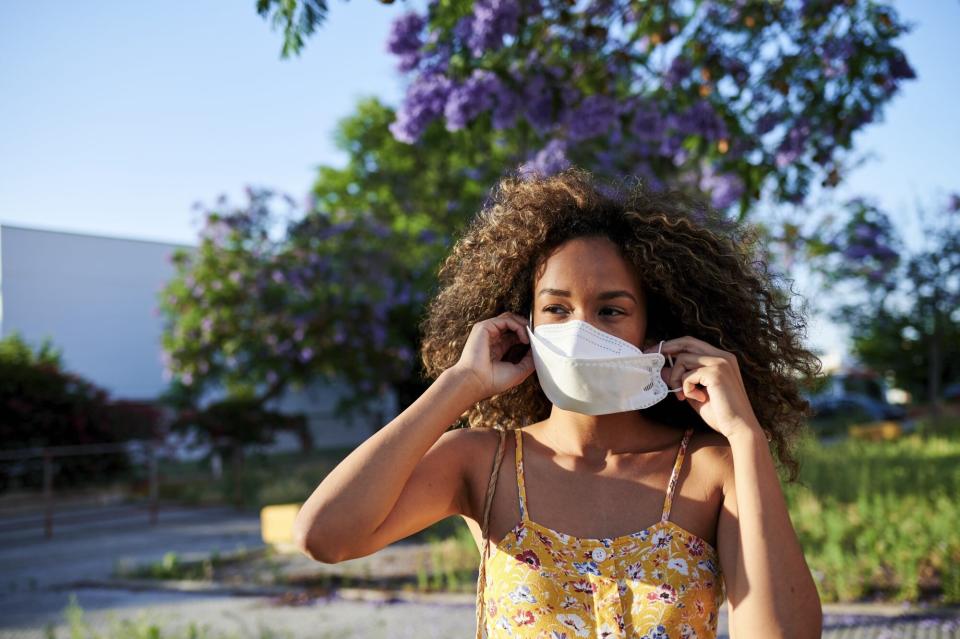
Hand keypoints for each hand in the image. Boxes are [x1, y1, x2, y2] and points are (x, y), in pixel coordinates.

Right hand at [448, 311, 534, 401]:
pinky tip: (524, 338)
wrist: (475, 382)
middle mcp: (492, 338)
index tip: (537, 343)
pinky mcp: (484, 327)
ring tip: (531, 336)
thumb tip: (539, 349)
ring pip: (510, 318)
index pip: (514, 335)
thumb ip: (529, 360)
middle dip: (526, 327)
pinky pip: (506, 319)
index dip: (527, 336)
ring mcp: (487, 332)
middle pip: (512, 323)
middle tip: (537, 336)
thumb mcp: (518, 371)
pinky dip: (519, 326)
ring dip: (524, 325)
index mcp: (497, 348)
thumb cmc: (493, 381)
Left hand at [643, 336, 762, 438]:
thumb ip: (681, 380)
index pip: (692, 343)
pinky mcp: (716, 372)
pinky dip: (686, 389)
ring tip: (683, 395)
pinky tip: (698, 399)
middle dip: (666, 349)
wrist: (740, 428)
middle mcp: (723, 356)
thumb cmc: (720, 413)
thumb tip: (662, 370)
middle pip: (687, 342)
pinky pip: (687, 375)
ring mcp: (720, 362)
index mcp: (721, 358)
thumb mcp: (694, 393)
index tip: (655, 353)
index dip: (672, 346)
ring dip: (676, 379)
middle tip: (651, 359)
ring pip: (683, 359)